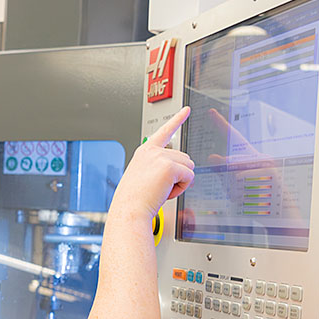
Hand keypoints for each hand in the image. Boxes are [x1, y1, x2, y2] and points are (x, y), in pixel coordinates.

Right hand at [110, 107, 194, 221]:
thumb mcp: (143, 176)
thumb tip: (179, 170)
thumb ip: (158, 167)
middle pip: (184, 157)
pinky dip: (182, 188)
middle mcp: (153, 151)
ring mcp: (161, 156)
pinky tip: (165, 192)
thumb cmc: (134, 199)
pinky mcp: (169, 166)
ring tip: (161, 189)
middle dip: (179, 175)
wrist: (129, 209)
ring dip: (180, 182)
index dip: (177, 119)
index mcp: (145, 151)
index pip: (165, 131)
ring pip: (189, 167)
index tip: (186, 110)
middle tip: (161, 187)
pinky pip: (189, 177)